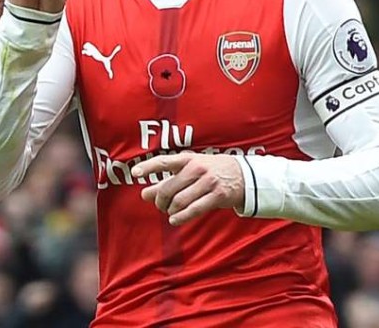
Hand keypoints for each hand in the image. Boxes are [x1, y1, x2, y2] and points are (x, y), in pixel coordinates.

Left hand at [131, 153, 245, 225]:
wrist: (244, 174)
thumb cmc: (210, 170)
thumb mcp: (190, 169)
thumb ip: (168, 180)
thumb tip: (145, 194)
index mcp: (187, 159)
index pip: (163, 162)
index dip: (148, 167)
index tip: (134, 172)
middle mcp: (197, 168)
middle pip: (168, 188)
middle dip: (159, 200)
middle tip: (159, 205)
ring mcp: (208, 182)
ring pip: (180, 201)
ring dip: (170, 210)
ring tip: (169, 211)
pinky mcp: (218, 196)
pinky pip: (194, 210)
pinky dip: (181, 217)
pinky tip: (174, 220)